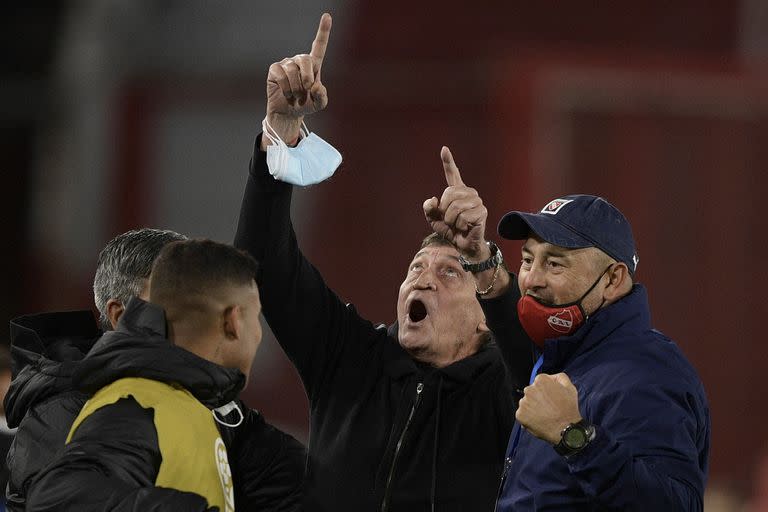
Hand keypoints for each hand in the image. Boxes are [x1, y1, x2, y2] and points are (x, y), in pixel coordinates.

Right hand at [262, 13, 331, 147]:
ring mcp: (286, 63)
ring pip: (292, 71)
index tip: (327, 16)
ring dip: (296, 89)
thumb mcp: (319, 104)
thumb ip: (322, 96)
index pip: (319, 46)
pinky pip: (281, 75)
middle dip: (307, 77)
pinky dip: (286, 89)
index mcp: (314, 65)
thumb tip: (315, 86)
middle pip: (305, 59)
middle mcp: (299, 61)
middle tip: (306, 90)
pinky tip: (287, 95)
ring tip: (296, 97)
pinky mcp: (274, 69)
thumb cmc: (306, 105)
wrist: (288, 113)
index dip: (323, 31)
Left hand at [423, 147, 487, 257]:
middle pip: (449, 193)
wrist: (462, 245)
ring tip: (457, 225)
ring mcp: (477, 201)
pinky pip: (463, 217)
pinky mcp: (482, 212)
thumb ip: (429, 209)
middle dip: (444, 210)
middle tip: (449, 220)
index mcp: (456, 192)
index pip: (452, 174)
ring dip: (451, 220)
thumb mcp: (434, 219)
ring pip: (455, 206)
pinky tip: (464, 228)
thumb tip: (433, 199)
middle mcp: (469, 193)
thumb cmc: (450, 230)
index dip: (448, 162)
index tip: (444, 149)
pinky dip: (459, 225)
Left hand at [516, 372, 582, 444]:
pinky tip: (539, 420)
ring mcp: (523, 402)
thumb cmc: (568, 409)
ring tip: (544, 415)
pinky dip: (528, 417)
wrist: (565, 429)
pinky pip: (522, 414)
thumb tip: (551, 377)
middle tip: (548, 407)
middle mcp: (529, 389)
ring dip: (532, 407)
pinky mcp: (520, 414)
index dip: (546, 391)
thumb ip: (560, 377)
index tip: (551, 398)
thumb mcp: (570, 387)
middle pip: (531, 392)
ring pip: (526, 403)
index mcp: (540, 380)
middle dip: (538, 398)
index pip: (539, 382)